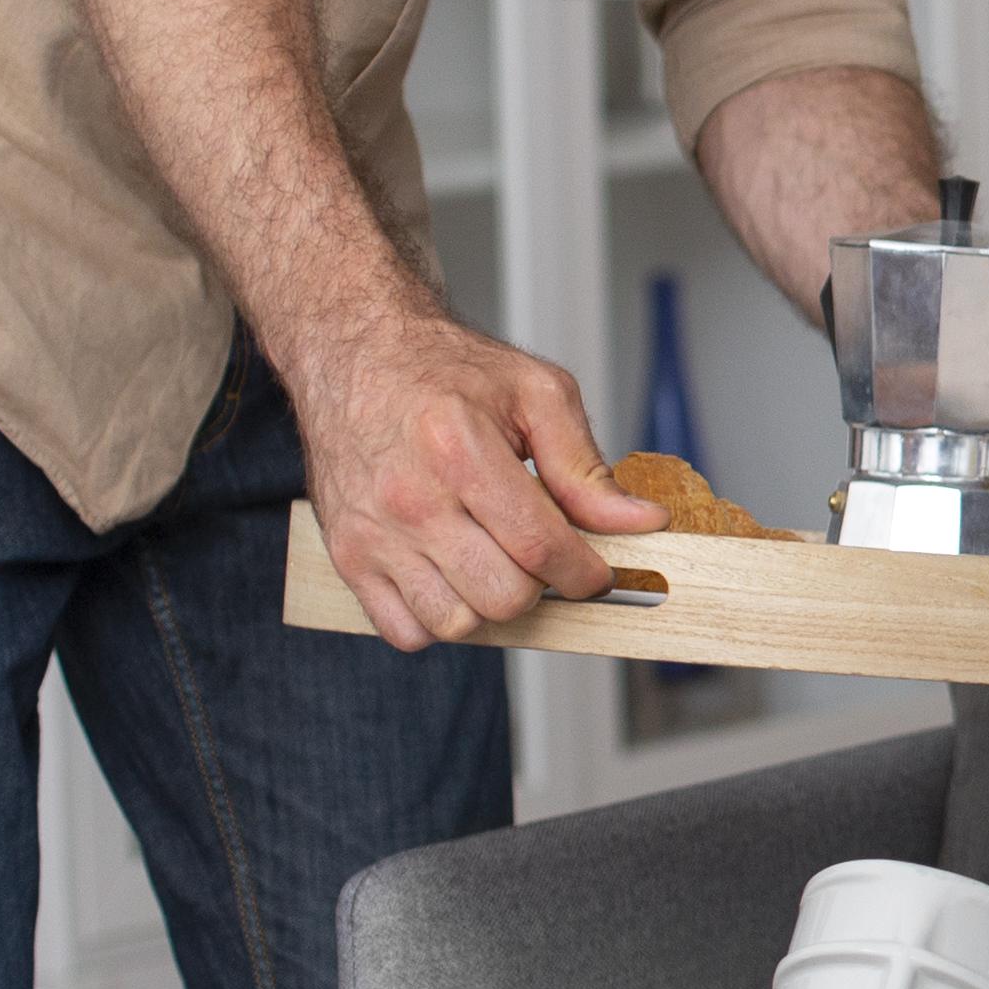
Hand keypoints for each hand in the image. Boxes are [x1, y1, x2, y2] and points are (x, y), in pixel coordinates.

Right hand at [296, 302, 662, 648]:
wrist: (357, 357)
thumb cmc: (446, 372)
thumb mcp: (536, 393)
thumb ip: (586, 467)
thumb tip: (642, 522)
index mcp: (461, 451)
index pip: (541, 547)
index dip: (585, 573)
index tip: (596, 570)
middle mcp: (410, 498)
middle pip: (503, 596)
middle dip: (540, 587)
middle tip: (541, 556)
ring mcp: (373, 533)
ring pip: (456, 624)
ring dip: (489, 606)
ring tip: (495, 562)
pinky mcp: (346, 556)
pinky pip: (404, 631)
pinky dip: (436, 620)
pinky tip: (452, 578)